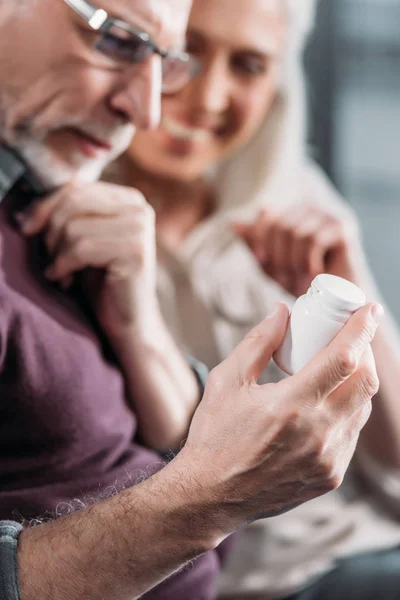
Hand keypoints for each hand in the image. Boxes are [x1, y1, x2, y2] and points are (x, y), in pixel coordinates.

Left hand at [19, 181, 156, 335]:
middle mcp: (140, 208)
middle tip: (48, 257)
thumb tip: (26, 196)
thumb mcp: (82, 237)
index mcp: (129, 199)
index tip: (25, 228)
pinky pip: (82, 248)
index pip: (76, 187)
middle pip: (73, 201)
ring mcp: (141, 228)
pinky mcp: (136, 251)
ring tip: (60, 273)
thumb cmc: (100, 281)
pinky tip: (64, 280)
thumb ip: (68, 212)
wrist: (127, 321)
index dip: (44, 206)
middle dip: (50, 231)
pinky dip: (64, 266)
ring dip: (56, 254)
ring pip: (74, 227)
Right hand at [182, 302, 381, 528]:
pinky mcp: (330, 476)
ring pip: (362, 408)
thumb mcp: (227, 381)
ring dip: (357, 381)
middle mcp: (317, 434)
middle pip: (365, 382)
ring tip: (339, 367)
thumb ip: (257, 343)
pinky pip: (351, 435)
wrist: (211, 495)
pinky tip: (328, 403)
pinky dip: (348, 411)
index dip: (360, 329)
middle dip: (364, 352)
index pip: (342, 358)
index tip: (367, 309)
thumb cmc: (215, 435)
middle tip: (351, 338)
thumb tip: (282, 312)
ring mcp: (328, 459)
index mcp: (291, 406)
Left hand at [234, 203, 362, 296]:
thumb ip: (255, 244)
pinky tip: (316, 275)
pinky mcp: (343, 227)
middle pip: (280, 225)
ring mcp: (328, 216)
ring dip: (294, 262)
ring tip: (302, 278)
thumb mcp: (271, 265)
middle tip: (287, 277)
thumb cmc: (304, 285)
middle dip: (279, 256)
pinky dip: (309, 262)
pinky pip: (313, 239)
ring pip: (295, 232)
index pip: (267, 214)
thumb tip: (232, 224)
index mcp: (292, 213)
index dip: (261, 240)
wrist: (336, 307)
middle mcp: (310, 209)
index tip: (263, 261)